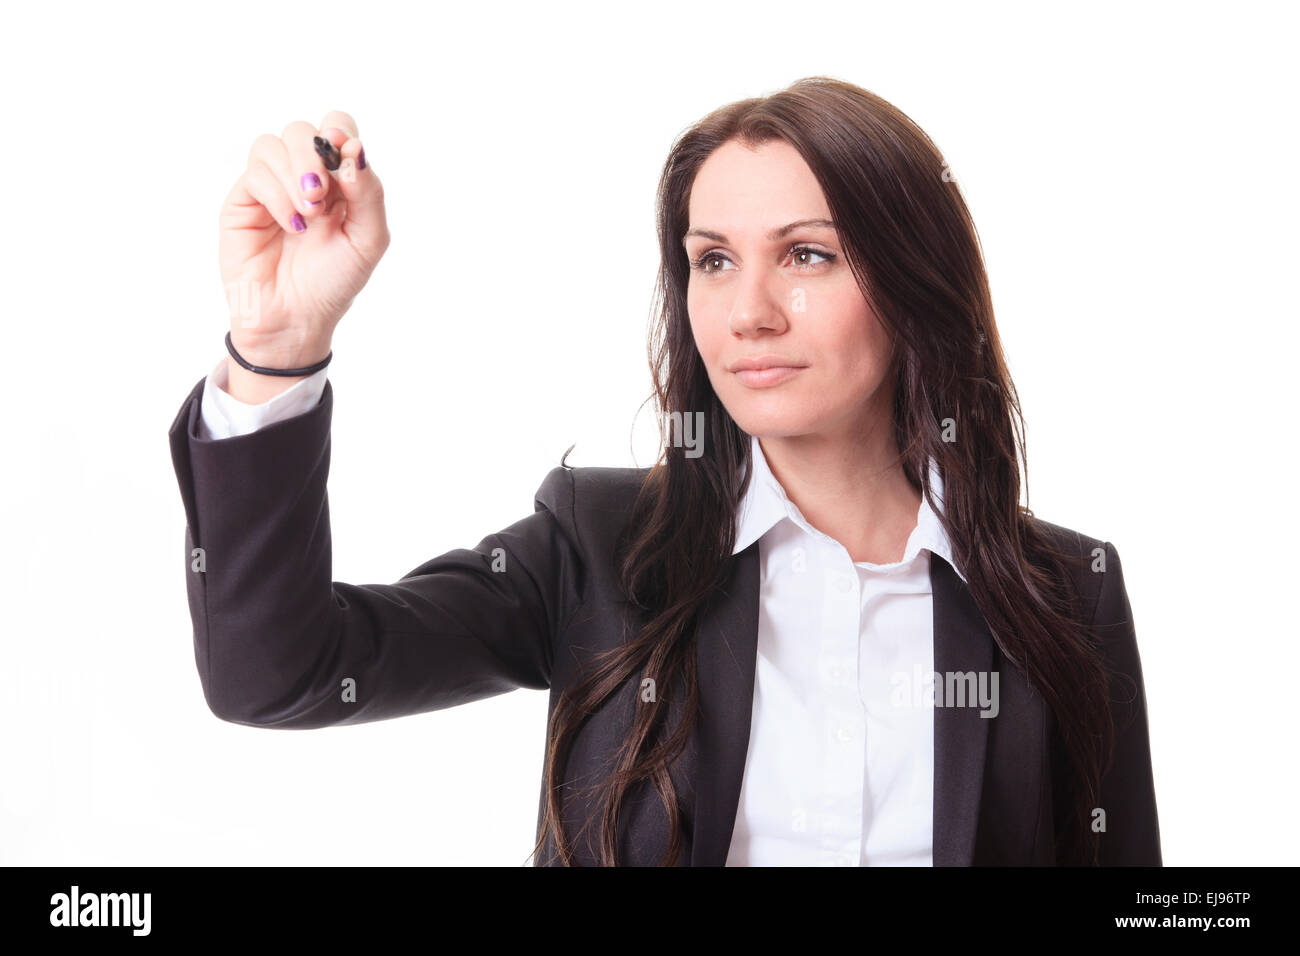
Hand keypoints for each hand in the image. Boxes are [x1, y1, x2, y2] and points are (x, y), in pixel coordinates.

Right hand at [219, 110, 389, 367]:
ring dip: (294, 174)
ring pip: (273, 144)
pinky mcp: (243, 202)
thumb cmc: (334, 281)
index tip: (344, 154)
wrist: (296, 318)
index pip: (337, 126)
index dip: (340, 131)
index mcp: (338, 180)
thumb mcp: (368, 239)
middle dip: (314, 154)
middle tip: (321, 195)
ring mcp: (271, 187)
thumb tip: (354, 149)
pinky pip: (255, 174)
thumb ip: (369, 193)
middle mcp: (303, 177)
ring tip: (309, 214)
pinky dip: (277, 195)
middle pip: (302, 129)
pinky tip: (293, 225)